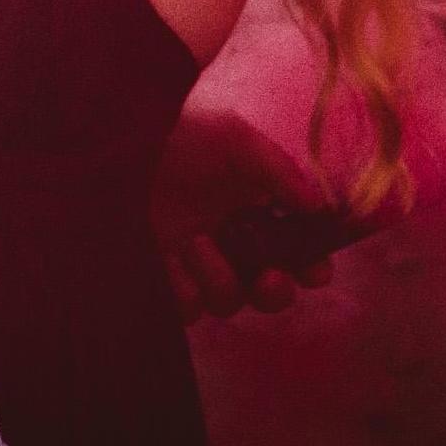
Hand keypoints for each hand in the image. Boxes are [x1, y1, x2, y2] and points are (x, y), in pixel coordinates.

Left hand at [151, 98, 337, 322]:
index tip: (315, 270)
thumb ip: (278, 172)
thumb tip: (317, 205)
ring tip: (196, 238)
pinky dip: (183, 288)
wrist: (127, 145)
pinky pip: (188, 308)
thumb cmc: (183, 136)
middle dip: (276, 293)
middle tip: (269, 278)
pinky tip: (171, 257)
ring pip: (228, 301)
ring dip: (218, 274)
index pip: (300, 255)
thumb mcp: (236, 140)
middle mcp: (233, 245)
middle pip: (270, 293)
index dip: (313, 269)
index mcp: (258, 214)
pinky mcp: (165, 279)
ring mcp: (198, 265)